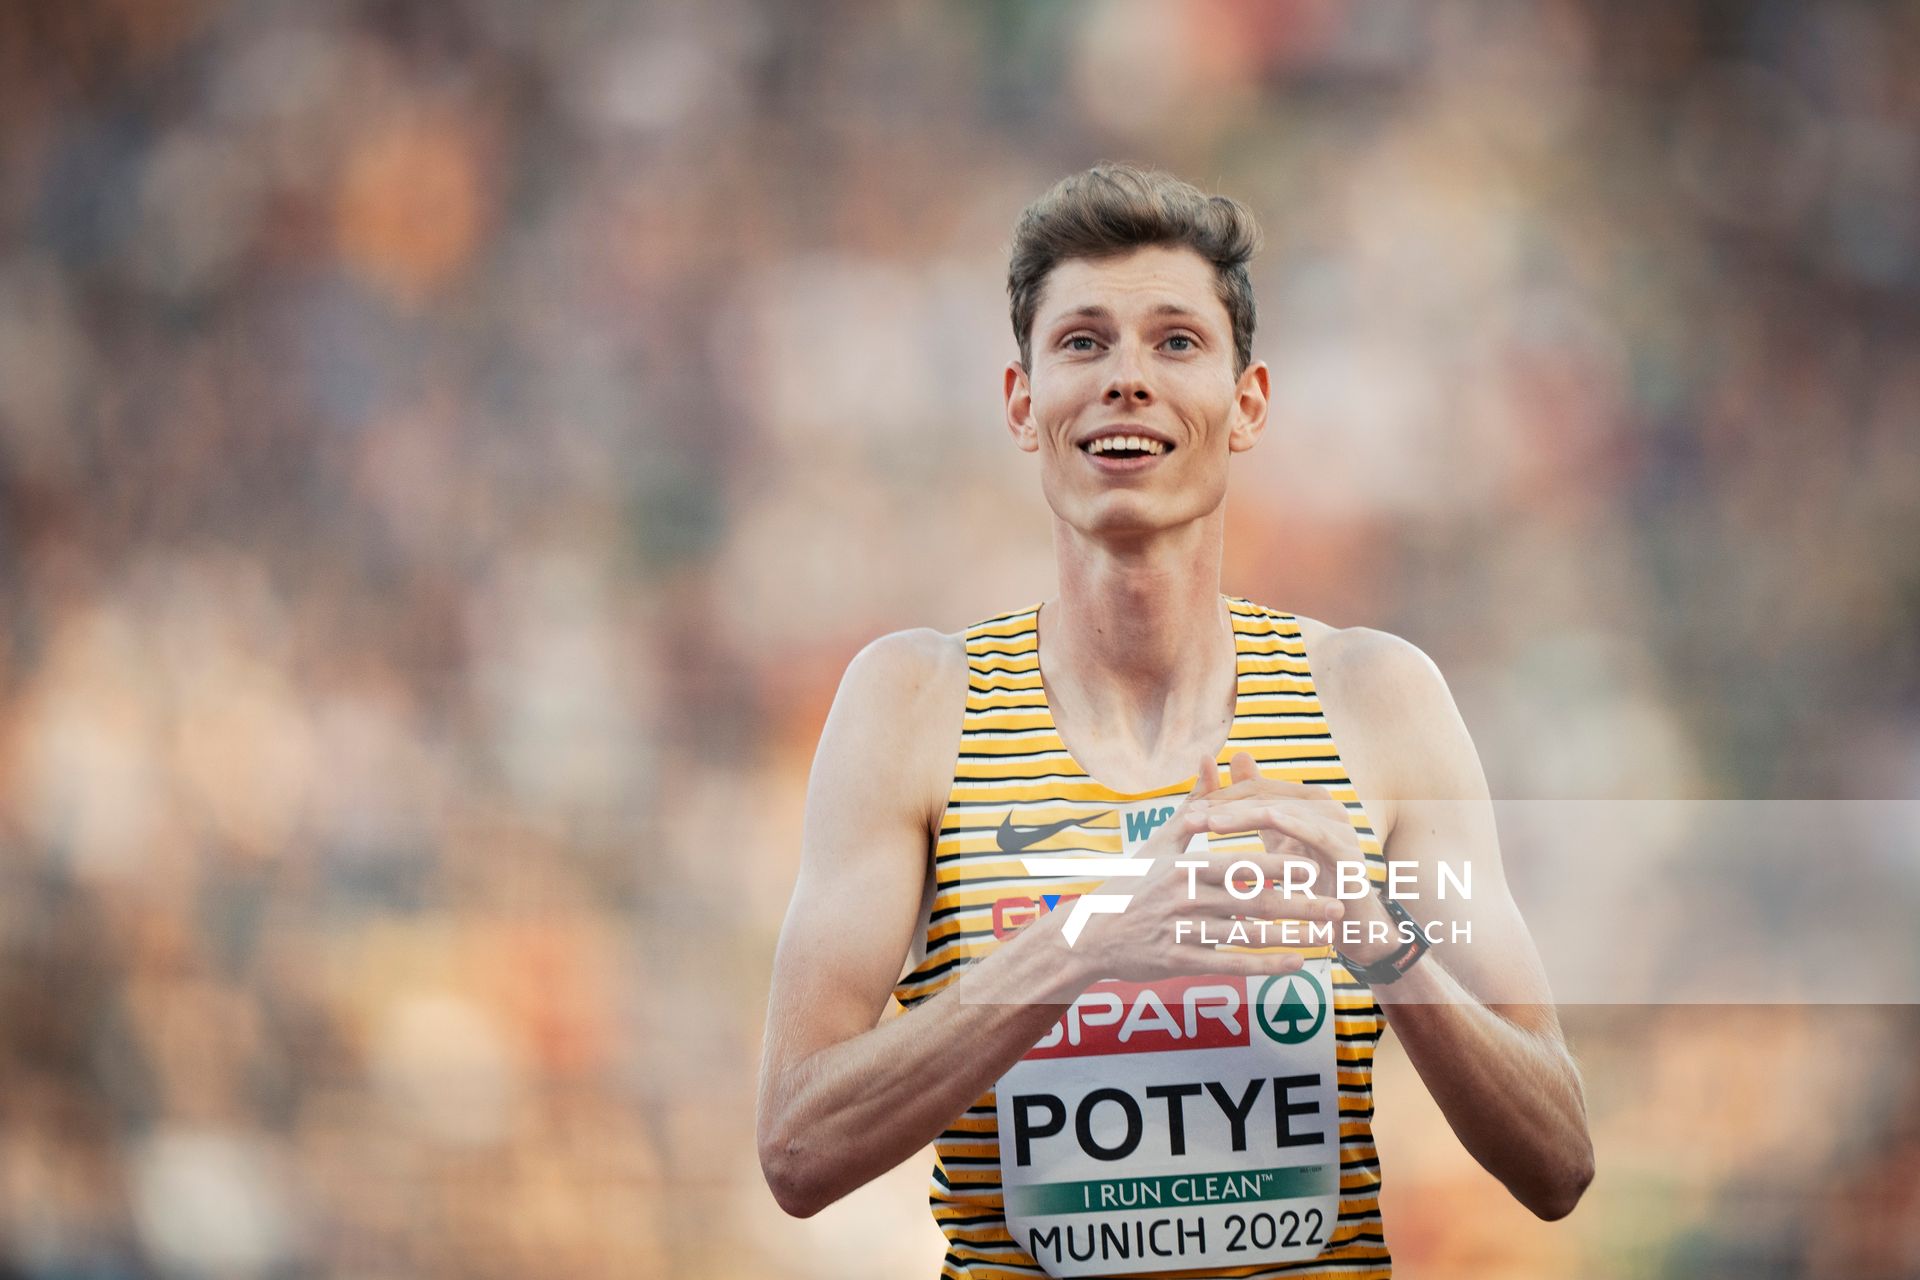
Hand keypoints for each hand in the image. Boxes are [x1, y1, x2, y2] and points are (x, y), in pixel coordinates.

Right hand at [1065, 752, 1345, 983]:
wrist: (1090, 935)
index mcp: (1184, 867)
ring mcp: (1183, 933)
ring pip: (1247, 936)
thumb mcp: (1157, 843)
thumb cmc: (1129, 883)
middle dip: (1299, 905)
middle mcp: (1185, 899)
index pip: (1240, 865)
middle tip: (1338, 906)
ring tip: (1327, 938)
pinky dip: (1265, 966)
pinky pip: (1230, 964)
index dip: (1279, 867)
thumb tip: (1209, 761)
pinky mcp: (1181, 963)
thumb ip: (1192, 805)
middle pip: (1252, 902)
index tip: (1315, 866)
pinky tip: (1296, 964)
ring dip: (1291, 938)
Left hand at [1187, 751, 1395, 965]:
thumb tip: (1237, 756)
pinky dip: (1292, 823)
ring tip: (1211, 824)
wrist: (1349, 924)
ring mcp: (1340, 826)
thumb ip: (1257, 804)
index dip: (1221, 797)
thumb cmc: (1310, 881)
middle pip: (1267, 798)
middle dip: (1225, 806)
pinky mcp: (1349, 850)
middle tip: (1189, 817)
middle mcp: (1326, 806)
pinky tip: (1267, 819)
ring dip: (1245, 816)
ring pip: (1285, 811)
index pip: (1256, 789)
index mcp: (1307, 800)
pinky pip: (1317, 833)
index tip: (1186, 811)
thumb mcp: (1278, 840)